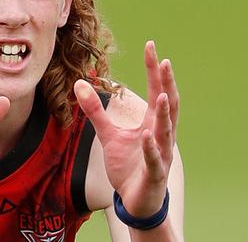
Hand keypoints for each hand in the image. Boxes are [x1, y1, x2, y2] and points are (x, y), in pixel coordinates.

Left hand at [74, 41, 178, 216]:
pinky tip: (144, 135)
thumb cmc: (128, 166)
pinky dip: (150, 148)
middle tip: (165, 61)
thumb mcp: (108, 135)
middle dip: (167, 84)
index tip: (150, 46)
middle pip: (168, 105)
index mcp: (152, 123)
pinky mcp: (154, 174)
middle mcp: (161, 135)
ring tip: (161, 95)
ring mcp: (161, 154)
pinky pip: (154, 160)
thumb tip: (80, 83)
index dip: (154, 70)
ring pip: (165, 131)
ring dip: (163, 114)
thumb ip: (96, 111)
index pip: (155, 91)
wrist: (136, 201)